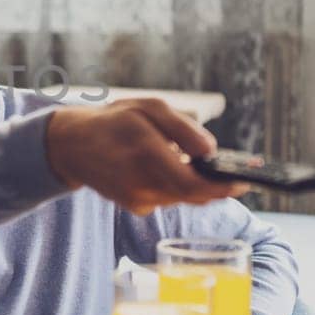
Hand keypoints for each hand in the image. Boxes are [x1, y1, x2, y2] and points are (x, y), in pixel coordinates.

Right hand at [44, 98, 249, 215]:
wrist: (71, 145)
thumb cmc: (114, 121)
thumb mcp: (148, 108)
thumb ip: (183, 127)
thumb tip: (211, 151)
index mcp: (144, 150)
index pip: (191, 182)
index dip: (220, 187)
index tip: (243, 182)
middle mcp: (139, 180)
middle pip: (191, 194)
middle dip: (214, 187)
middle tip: (232, 177)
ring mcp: (134, 198)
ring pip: (181, 197)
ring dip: (194, 185)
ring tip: (195, 166)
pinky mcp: (133, 206)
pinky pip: (166, 199)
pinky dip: (174, 188)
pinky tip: (166, 172)